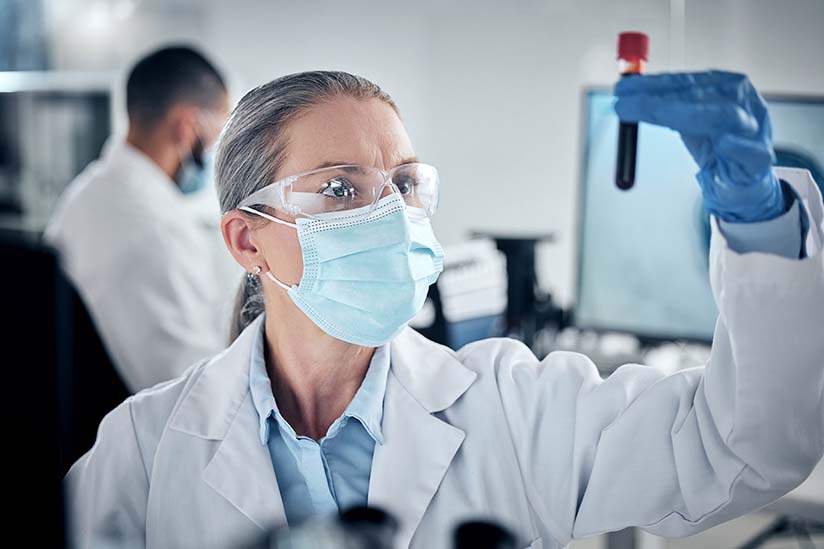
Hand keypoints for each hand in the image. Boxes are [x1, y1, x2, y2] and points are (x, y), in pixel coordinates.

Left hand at [614, 70, 784, 222]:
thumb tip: (624, 92)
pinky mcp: (758, 161)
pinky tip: (724, 143)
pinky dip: (738, 147)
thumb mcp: (685, 120)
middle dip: (661, 99)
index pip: (688, 81)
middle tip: (625, 103)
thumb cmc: (713, 144)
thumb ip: (661, 106)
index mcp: (726, 88)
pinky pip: (751, 153)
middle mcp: (743, 104)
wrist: (740, 181)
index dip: (654, 84)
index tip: (624, 89)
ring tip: (656, 113)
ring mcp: (754, 132)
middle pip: (702, 96)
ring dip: (689, 114)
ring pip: (726, 117)